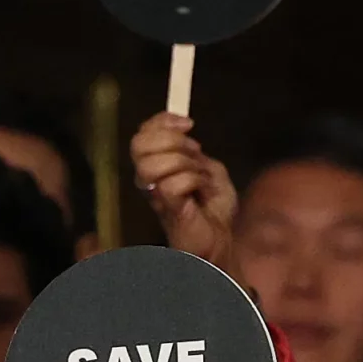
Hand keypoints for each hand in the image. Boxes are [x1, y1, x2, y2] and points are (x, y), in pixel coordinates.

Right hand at [131, 113, 237, 270]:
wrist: (221, 239)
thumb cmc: (213, 209)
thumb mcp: (208, 168)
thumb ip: (193, 149)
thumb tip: (183, 127)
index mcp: (156, 165)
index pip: (143, 133)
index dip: (162, 121)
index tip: (188, 124)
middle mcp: (149, 178)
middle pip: (140, 143)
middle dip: (175, 141)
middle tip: (196, 154)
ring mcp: (155, 193)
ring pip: (153, 163)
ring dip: (186, 165)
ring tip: (200, 178)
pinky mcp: (166, 208)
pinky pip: (172, 183)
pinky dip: (194, 182)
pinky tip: (202, 192)